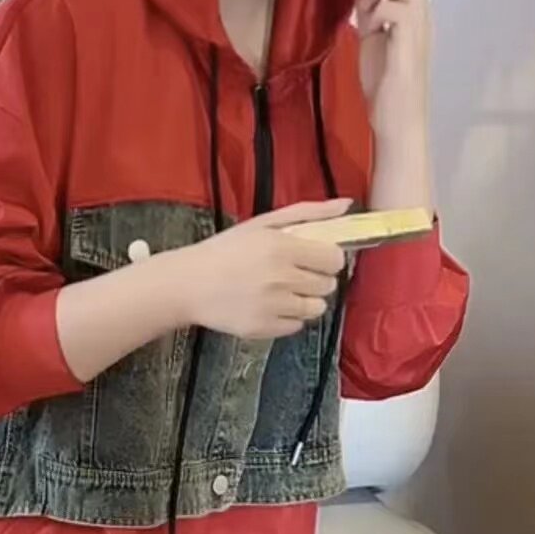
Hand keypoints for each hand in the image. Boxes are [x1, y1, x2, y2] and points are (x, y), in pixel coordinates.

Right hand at [173, 200, 349, 339]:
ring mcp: (274, 306)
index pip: (334, 259)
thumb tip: (347, 205)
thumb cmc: (225, 251)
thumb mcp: (263, 223)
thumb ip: (308, 213)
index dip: (328, 259)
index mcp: (282, 247)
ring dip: (305, 300)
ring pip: (316, 309)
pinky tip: (268, 306)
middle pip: (328, 285)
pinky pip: (296, 326)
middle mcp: (281, 278)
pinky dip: (287, 318)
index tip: (315, 259)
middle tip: (292, 274)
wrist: (188, 284)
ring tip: (281, 292)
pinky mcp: (265, 328)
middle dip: (315, 279)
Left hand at [355, 0, 430, 152]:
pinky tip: (374, 32)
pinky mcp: (410, 39)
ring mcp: (419, 23)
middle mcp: (422, 9)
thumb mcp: (372, 36)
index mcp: (412, 7)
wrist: (396, 116)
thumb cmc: (385, 82)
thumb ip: (371, 9)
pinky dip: (376, 13)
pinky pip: (394, 6)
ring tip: (368, 19)